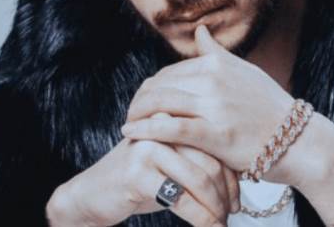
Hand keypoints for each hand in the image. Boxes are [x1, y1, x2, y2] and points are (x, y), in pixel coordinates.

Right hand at [46, 112, 239, 226]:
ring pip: (199, 180)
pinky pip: (181, 199)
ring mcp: (149, 147)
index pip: (216, 143)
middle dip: (226, 193)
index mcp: (173, 117)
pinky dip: (201, 219)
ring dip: (215, 209)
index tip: (238, 199)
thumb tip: (241, 174)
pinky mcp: (138, 173)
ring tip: (221, 224)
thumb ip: (198, 157)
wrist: (92, 194)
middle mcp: (162, 126)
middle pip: (211, 160)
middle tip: (233, 213)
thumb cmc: (139, 179)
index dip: (232, 174)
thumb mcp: (171, 162)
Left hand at [121, 25, 297, 183]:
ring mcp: (214, 105)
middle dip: (140, 100)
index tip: (144, 101)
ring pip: (160, 103)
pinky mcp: (214, 133)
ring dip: (136, 114)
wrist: (299, 141)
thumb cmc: (270, 110)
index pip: (170, 72)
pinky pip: (169, 127)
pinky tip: (130, 134)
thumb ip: (218, 54)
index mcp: (218, 63)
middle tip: (131, 114)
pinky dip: (145, 129)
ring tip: (128, 124)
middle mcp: (214, 78)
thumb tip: (200, 31)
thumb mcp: (245, 73)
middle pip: (160, 85)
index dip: (152, 88)